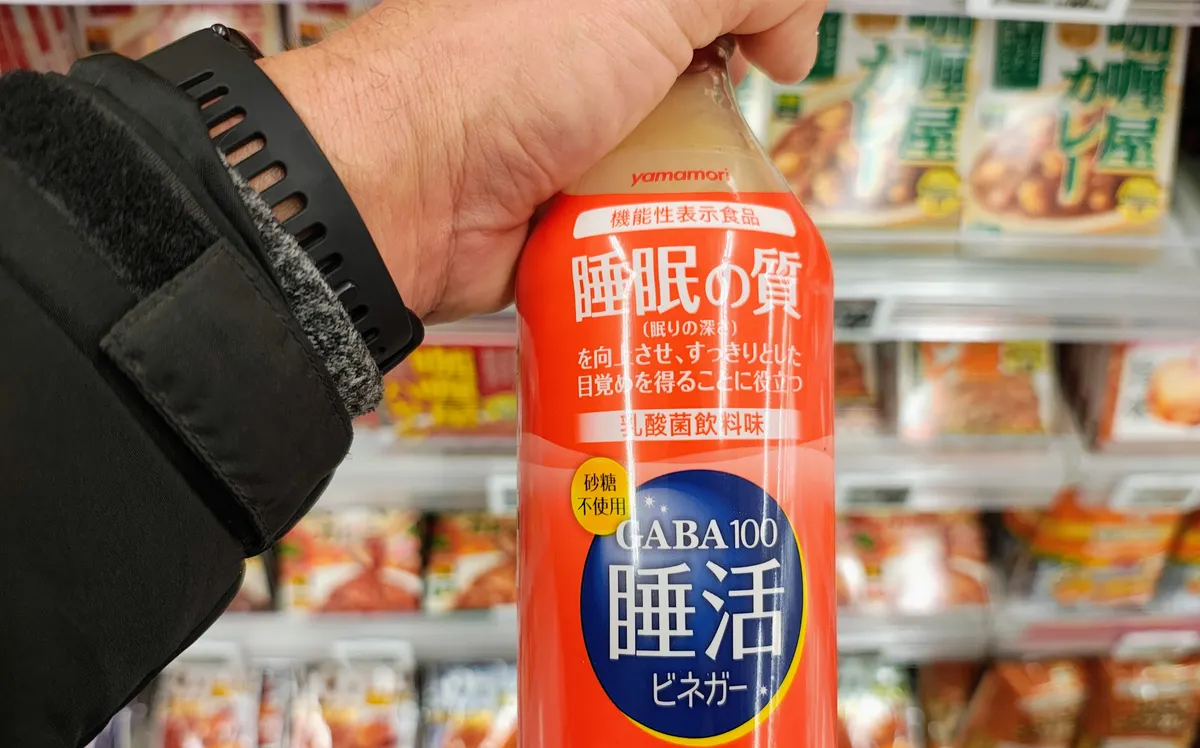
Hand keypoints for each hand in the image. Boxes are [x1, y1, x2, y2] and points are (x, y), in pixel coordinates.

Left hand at [260, 0, 825, 323]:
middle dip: (726, 106)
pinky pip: (640, 213)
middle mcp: (579, 49)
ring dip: (699, 176)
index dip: (751, 18)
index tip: (777, 49)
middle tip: (736, 124)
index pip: (700, 6)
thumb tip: (794, 26)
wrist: (409, 193)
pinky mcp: (564, 202)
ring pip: (673, 150)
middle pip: (694, 74)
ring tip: (704, 187)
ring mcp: (570, 128)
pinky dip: (665, 225)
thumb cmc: (497, 72)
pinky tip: (676, 230)